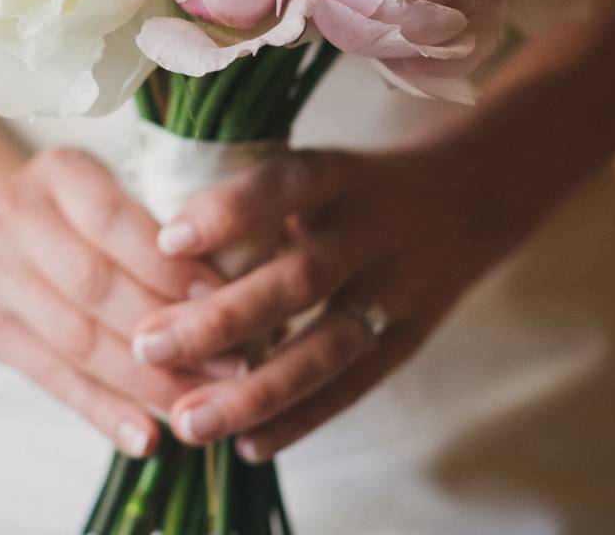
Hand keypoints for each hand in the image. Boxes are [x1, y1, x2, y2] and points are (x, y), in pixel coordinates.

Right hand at [0, 148, 224, 456]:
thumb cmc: (61, 203)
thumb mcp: (97, 183)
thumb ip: (146, 224)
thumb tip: (230, 291)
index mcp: (58, 174)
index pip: (115, 223)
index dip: (170, 266)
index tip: (225, 300)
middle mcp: (17, 221)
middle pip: (97, 287)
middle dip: (170, 331)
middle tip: (235, 363)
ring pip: (79, 342)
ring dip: (147, 382)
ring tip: (204, 405)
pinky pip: (54, 379)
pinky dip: (103, 412)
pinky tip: (146, 439)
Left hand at [132, 137, 550, 460]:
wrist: (466, 201)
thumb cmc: (354, 188)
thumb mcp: (316, 169)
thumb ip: (254, 201)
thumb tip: (156, 251)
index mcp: (339, 177)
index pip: (285, 184)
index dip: (229, 211)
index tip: (166, 241)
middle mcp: (371, 232)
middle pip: (299, 281)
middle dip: (221, 319)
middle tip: (148, 347)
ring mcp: (396, 291)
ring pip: (326, 349)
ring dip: (255, 391)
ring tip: (189, 421)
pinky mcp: (408, 340)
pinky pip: (354, 388)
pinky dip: (301, 419)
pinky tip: (248, 445)